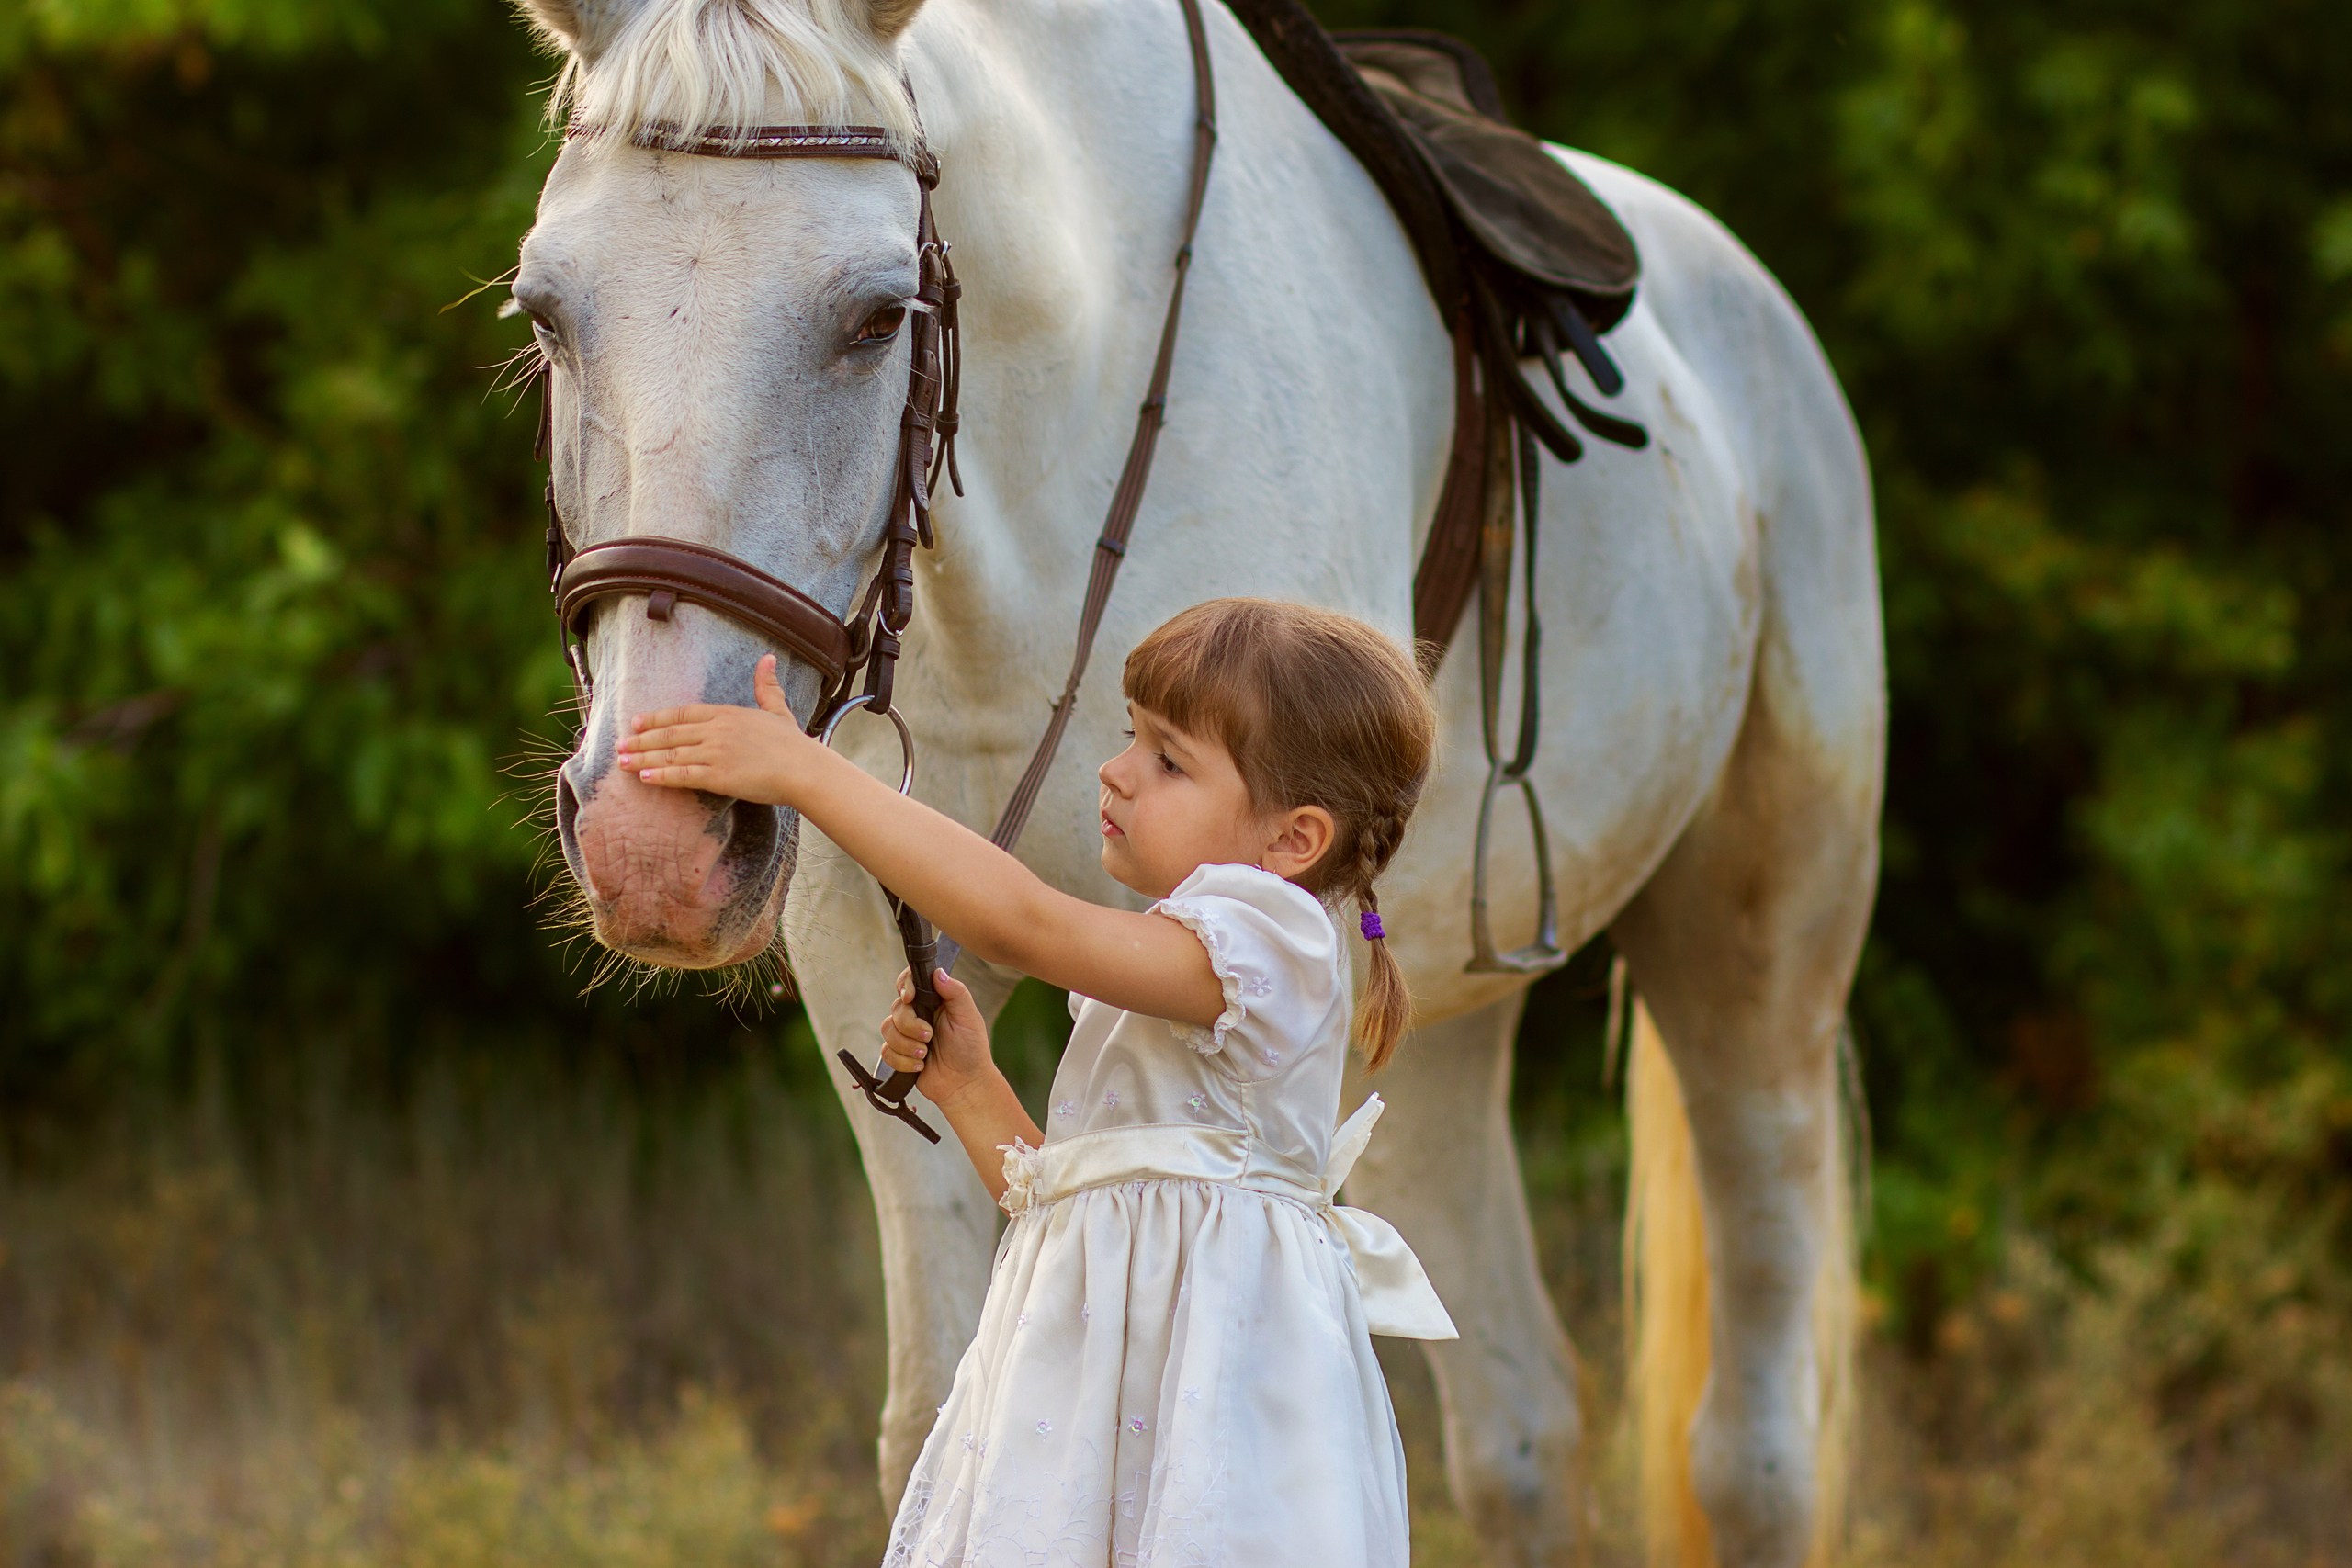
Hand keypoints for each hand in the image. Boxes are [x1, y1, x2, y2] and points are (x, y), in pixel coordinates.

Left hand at [619, 654, 811, 802]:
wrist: (804, 769)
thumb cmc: (793, 743)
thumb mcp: (777, 708)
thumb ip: (766, 686)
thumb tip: (768, 658)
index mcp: (727, 713)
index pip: (682, 713)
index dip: (656, 717)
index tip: (636, 722)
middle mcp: (716, 730)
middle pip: (670, 733)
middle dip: (641, 739)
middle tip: (619, 745)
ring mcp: (716, 753)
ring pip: (671, 754)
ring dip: (643, 758)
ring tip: (622, 762)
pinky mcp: (718, 776)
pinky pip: (683, 775)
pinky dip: (661, 776)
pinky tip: (645, 777)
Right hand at [877, 968, 996, 1108]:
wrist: (965, 1084)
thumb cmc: (971, 1049)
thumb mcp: (968, 1017)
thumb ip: (955, 992)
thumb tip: (938, 973)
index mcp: (934, 1001)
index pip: (909, 982)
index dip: (904, 986)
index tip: (909, 997)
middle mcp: (918, 1014)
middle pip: (896, 1008)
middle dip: (911, 1025)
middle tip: (929, 1036)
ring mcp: (907, 1034)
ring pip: (887, 1029)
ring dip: (906, 1045)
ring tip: (925, 1054)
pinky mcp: (899, 1054)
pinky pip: (886, 1051)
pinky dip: (903, 1061)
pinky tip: (919, 1065)